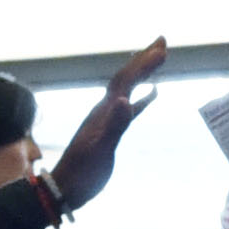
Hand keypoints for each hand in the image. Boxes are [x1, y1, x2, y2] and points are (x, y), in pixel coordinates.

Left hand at [45, 42, 170, 213]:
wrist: (65, 188)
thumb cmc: (82, 174)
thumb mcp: (99, 151)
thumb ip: (113, 126)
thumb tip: (125, 101)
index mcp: (103, 111)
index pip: (125, 80)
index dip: (142, 64)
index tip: (162, 49)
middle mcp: (104, 109)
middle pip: (126, 77)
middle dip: (143, 59)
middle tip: (163, 41)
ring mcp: (107, 119)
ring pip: (128, 88)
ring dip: (143, 72)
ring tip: (158, 59)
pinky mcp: (110, 130)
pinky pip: (130, 107)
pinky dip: (143, 97)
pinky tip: (152, 94)